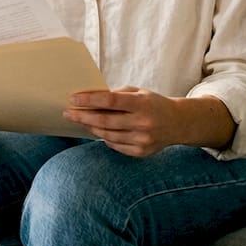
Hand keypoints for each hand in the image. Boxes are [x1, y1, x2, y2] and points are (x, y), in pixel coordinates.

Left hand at [63, 86, 179, 157]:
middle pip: (104, 121)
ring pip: (107, 135)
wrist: (178, 123)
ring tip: (81, 120)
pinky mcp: (141, 152)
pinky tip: (98, 130)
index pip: (110, 100)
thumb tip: (88, 99)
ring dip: (91, 127)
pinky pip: (114, 145)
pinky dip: (104, 137)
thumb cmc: (152, 103)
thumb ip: (115, 95)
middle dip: (82, 116)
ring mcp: (142, 140)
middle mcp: (143, 123)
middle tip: (67, 113)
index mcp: (142, 104)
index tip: (72, 99)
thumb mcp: (137, 92)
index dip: (89, 100)